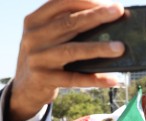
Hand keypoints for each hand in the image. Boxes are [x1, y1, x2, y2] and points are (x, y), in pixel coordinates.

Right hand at [9, 1, 125, 120]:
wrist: (25, 87)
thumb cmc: (46, 55)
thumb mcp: (48, 35)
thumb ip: (68, 25)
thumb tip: (107, 19)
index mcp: (34, 20)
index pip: (60, 3)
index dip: (85, 0)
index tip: (108, 2)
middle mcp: (33, 37)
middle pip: (69, 23)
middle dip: (96, 16)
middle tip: (118, 11)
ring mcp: (38, 58)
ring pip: (72, 50)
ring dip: (99, 48)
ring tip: (121, 47)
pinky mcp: (44, 79)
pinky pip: (74, 79)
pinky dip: (95, 79)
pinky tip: (113, 79)